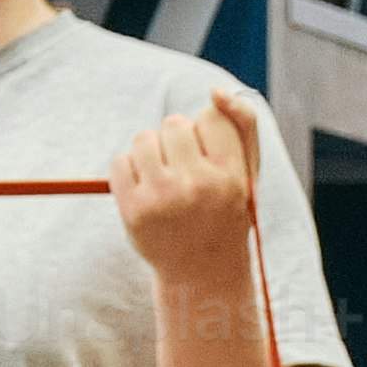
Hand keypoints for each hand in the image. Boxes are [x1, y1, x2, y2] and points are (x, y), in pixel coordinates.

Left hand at [110, 85, 266, 280]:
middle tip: (186, 174)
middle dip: (177, 142)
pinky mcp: (133, 210)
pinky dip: (129, 172)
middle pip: (174, 124)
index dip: (207, 134)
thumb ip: (243, 124)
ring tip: (164, 182)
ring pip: (144, 139)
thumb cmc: (225, 213)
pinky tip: (146, 193)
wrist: (202, 274)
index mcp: (232, 175)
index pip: (211, 116)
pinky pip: (120, 162)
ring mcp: (163, 198)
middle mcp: (199, 186)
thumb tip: (217, 92)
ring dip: (151, 153)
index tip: (211, 163)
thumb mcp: (246, 172)